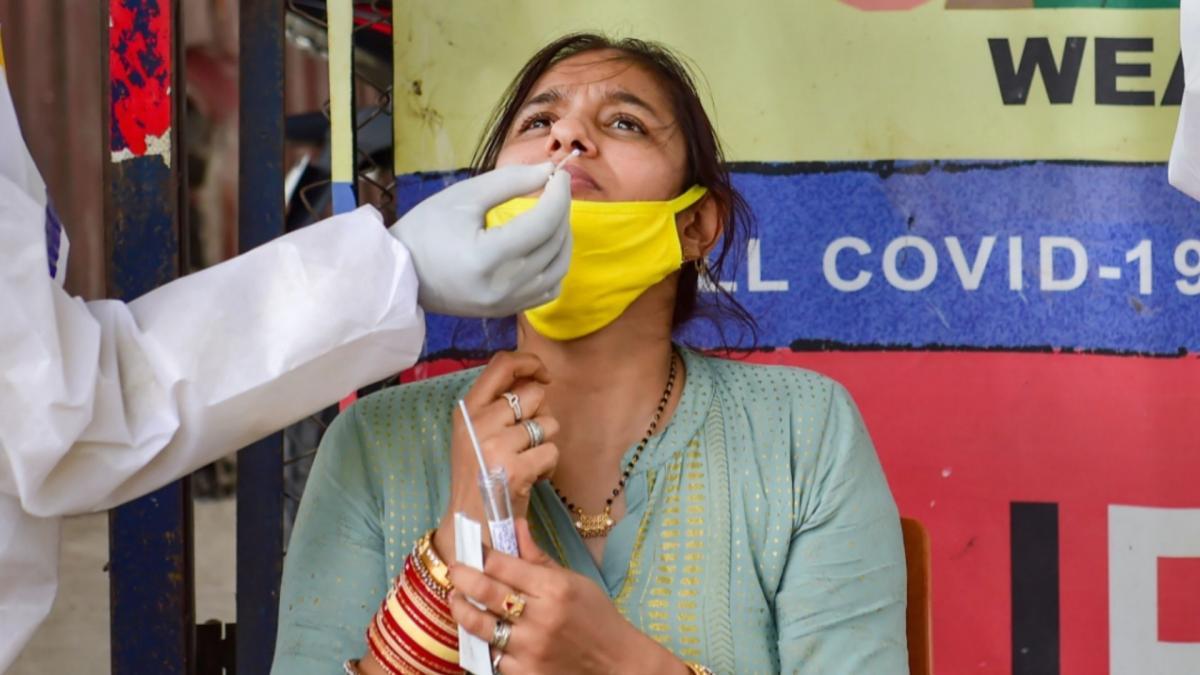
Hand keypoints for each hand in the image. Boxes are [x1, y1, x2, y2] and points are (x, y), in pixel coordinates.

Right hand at [390, 163, 571, 317]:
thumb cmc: (426, 229)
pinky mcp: (508, 311)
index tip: (560, 174)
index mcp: (487, 257)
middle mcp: (502, 286)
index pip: (542, 224)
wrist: (402, 274)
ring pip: (558, 269)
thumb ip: (510, 181)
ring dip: (563, 237)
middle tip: (555, 189)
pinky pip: (549, 290)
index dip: (558, 195)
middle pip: (553, 244)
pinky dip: (555, 265)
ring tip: (553, 213)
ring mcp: (507, 303)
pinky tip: (546, 246)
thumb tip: (550, 171)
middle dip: (562, 210)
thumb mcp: (464, 196)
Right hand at [432, 352, 559, 558]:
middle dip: (540, 416)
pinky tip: (531, 478)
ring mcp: (496, 445)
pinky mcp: (517, 468)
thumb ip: (498, 405)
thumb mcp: (476, 434)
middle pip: (534, 395)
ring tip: (525, 462)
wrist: (471, 524)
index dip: (529, 362)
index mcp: (468, 410)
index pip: (501, 364)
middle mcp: (479, 423)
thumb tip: (536, 378)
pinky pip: (552, 451)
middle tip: (525, 442)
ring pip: (548, 424)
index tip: (543, 375)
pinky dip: (548, 467)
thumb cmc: (480, 476)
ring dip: (545, 444)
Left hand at [447, 520, 686, 674]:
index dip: (481, 554)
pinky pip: (491, 654)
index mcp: (554, 588)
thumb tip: (514, 526)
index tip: (472, 550)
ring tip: (456, 599)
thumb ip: (538, 558)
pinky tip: (481, 630)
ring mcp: (530, 648)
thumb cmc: (596, 617)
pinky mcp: (525, 673)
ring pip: (480, 625)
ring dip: (461, 609)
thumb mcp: (574, 581)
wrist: (615, 663)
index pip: (503, 564)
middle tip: (455, 571)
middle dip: (462, 577)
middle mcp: (540, 618)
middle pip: (485, 591)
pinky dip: (483, 640)